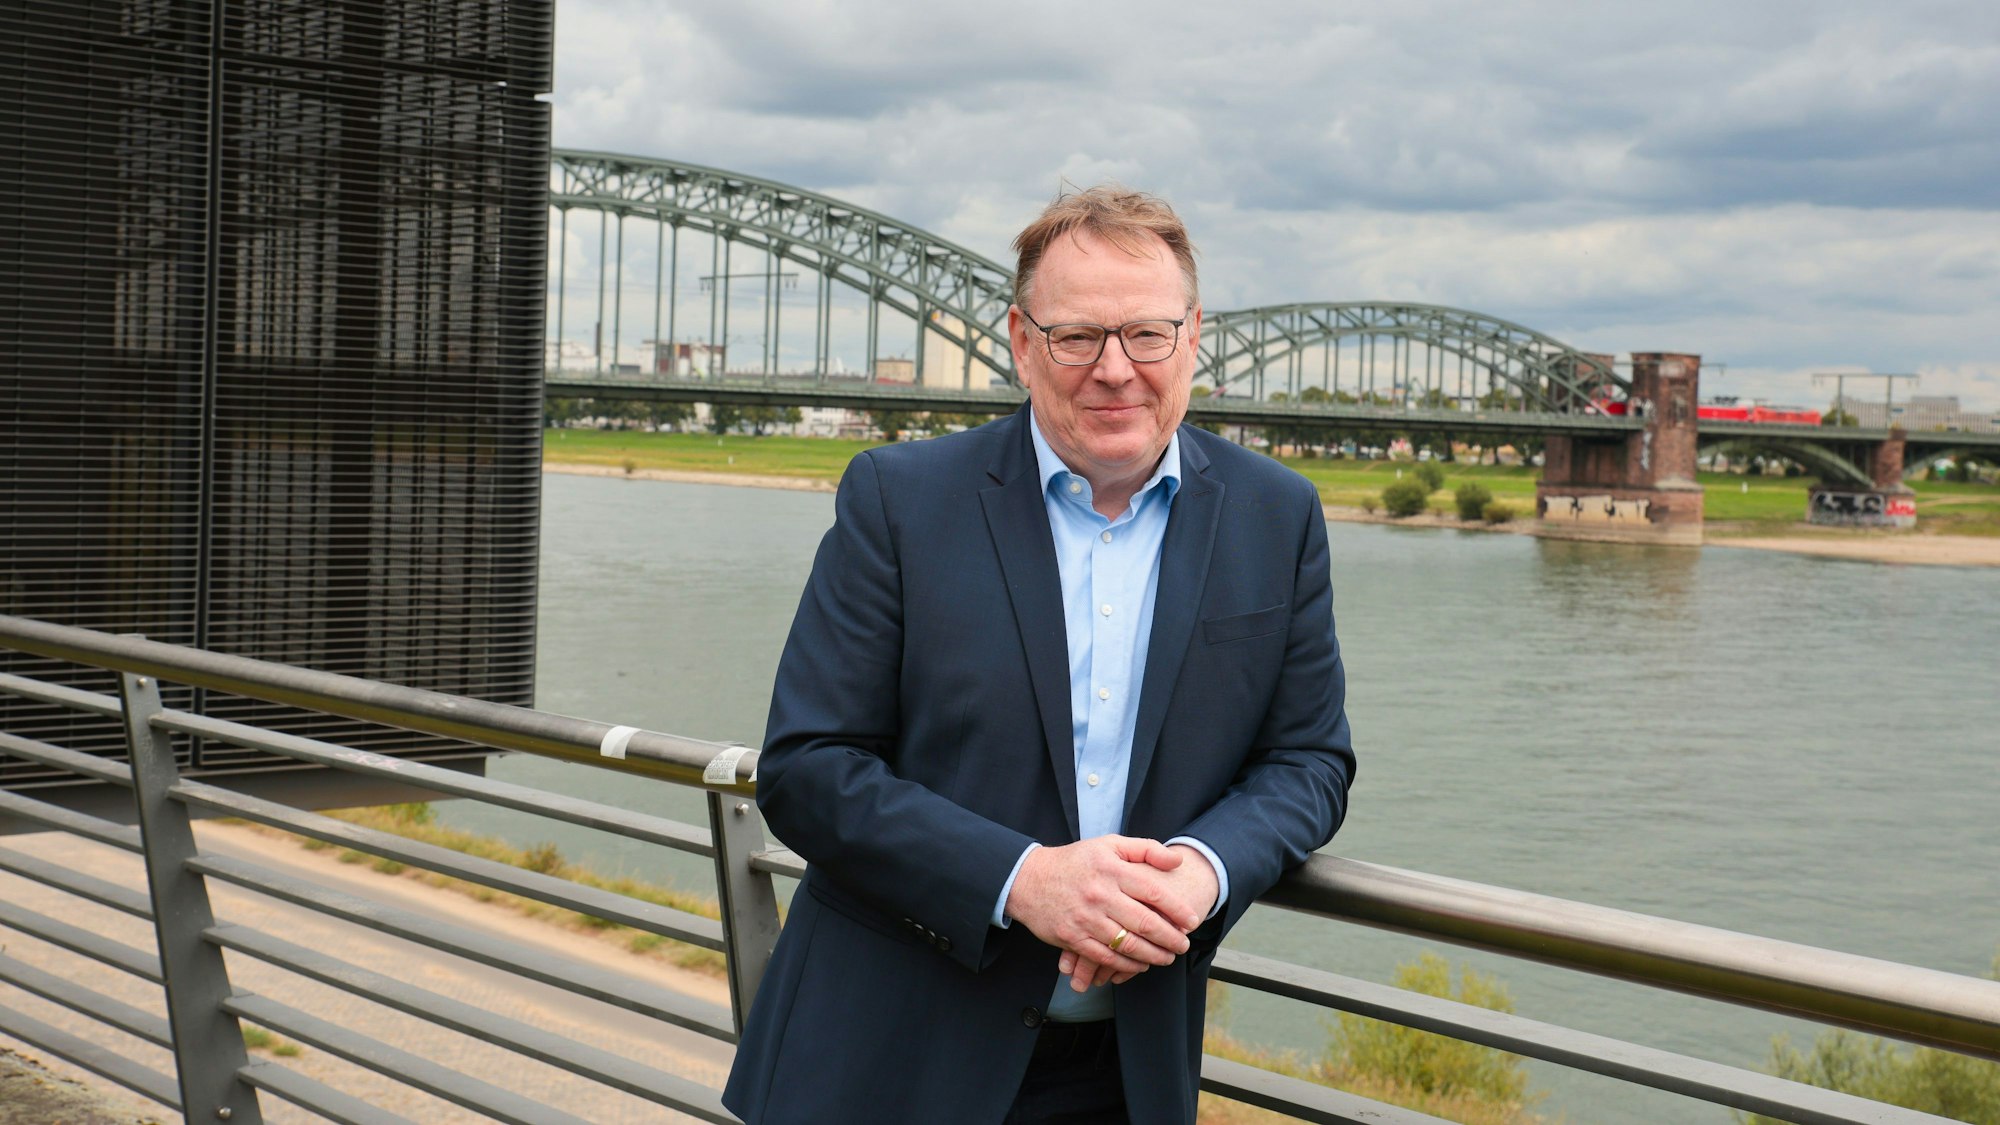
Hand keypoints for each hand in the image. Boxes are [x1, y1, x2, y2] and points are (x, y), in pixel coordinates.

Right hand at [1055, 843, 1218, 989]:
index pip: (1153, 891)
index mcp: (1111, 870)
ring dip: (1153, 955)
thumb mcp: (1108, 845)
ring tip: (1167, 957)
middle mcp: (1100, 895)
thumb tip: (1177, 859)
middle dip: (1171, 938)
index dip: (1177, 909)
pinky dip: (1127, 965)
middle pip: (1145, 923)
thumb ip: (1145, 849)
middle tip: (1184, 945)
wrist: (1028, 880)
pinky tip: (1140, 965)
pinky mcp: (1073, 938)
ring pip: (1128, 944)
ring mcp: (1086, 919)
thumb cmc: (1074, 861)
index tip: (1192, 921)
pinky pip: (1107, 958)